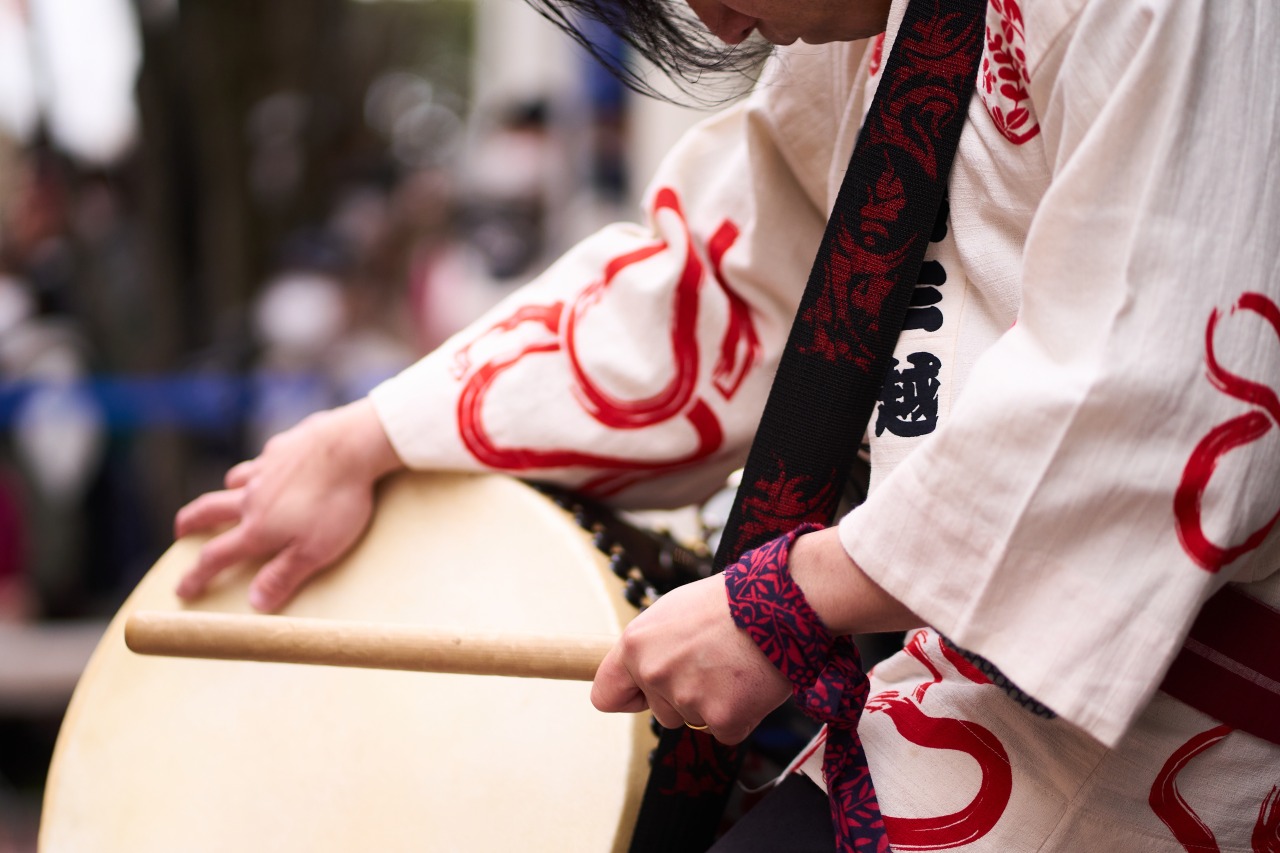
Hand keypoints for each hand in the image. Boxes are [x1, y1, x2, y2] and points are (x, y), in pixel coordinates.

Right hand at [173, 399, 402, 611]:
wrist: (352, 445)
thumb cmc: (338, 503)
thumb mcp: (315, 552)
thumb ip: (283, 576)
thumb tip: (254, 602)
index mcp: (258, 528)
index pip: (216, 557)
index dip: (196, 576)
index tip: (182, 589)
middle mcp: (253, 496)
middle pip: (209, 510)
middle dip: (191, 522)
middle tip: (180, 530)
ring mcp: (266, 468)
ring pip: (235, 481)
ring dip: (226, 492)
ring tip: (228, 496)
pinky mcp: (284, 446)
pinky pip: (263, 460)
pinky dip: (261, 467)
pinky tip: (274, 467)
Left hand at [590, 574, 790, 744]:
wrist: (779, 603)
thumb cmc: (729, 601)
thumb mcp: (673, 611)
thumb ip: (650, 646)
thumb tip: (641, 671)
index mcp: (635, 645)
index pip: (605, 695)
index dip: (628, 697)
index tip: (644, 694)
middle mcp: (654, 673)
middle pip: (660, 712)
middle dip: (684, 696)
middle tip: (714, 662)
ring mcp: (687, 698)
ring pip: (692, 720)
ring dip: (713, 703)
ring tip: (733, 666)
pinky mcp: (722, 718)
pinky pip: (725, 731)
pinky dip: (741, 714)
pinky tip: (750, 683)